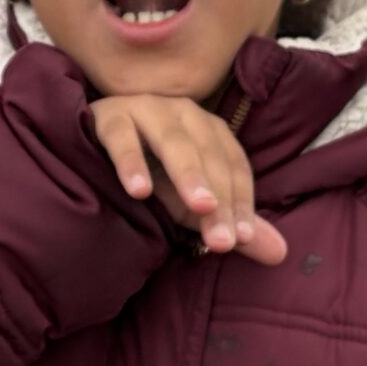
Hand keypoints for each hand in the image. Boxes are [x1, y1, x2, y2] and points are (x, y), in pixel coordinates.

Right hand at [88, 95, 284, 263]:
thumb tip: (279, 255)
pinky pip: (122, 138)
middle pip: (209, 157)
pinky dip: (131, 162)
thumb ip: (228, 225)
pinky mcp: (109, 115)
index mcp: (209, 130)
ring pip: (173, 142)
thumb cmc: (147, 175)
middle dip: (219, 199)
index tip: (242, 239)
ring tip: (199, 208)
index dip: (241, 202)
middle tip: (223, 241)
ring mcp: (146, 109)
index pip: (233, 166)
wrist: (87, 148)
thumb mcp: (189, 206)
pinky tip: (138, 191)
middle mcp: (183, 114)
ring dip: (188, 174)